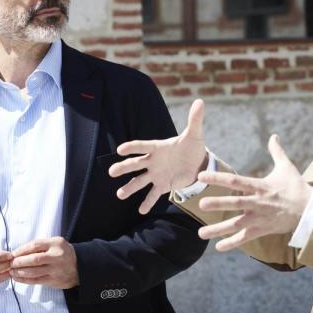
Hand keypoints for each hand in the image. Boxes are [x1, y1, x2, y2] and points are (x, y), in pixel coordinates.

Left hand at [10, 237, 78, 288]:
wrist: (80, 266)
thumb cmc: (62, 252)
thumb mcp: (55, 243)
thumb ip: (40, 245)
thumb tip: (19, 252)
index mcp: (56, 244)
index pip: (35, 245)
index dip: (22, 250)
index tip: (12, 254)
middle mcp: (56, 256)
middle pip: (34, 259)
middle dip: (19, 262)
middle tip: (10, 264)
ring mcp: (56, 270)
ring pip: (34, 271)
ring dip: (20, 272)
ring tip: (11, 271)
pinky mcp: (54, 281)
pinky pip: (37, 281)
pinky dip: (25, 280)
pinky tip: (17, 278)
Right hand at [110, 99, 207, 213]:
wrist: (197, 163)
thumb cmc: (192, 147)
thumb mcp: (195, 134)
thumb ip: (195, 120)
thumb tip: (200, 102)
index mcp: (158, 147)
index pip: (142, 146)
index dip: (132, 147)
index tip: (120, 150)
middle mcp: (153, 161)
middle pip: (135, 164)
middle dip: (123, 168)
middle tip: (112, 172)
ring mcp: (156, 174)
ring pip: (140, 181)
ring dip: (130, 188)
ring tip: (120, 195)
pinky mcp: (162, 185)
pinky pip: (152, 194)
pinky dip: (147, 203)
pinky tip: (141, 211)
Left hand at [197, 135, 311, 251]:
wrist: (311, 211)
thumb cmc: (297, 188)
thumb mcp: (287, 167)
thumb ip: (277, 152)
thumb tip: (274, 135)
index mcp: (260, 186)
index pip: (235, 181)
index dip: (218, 178)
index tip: (202, 176)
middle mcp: (257, 203)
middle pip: (235, 203)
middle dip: (218, 204)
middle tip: (201, 205)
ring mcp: (259, 218)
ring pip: (236, 224)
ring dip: (218, 230)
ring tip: (201, 233)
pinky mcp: (263, 230)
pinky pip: (245, 238)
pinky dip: (232, 243)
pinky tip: (218, 247)